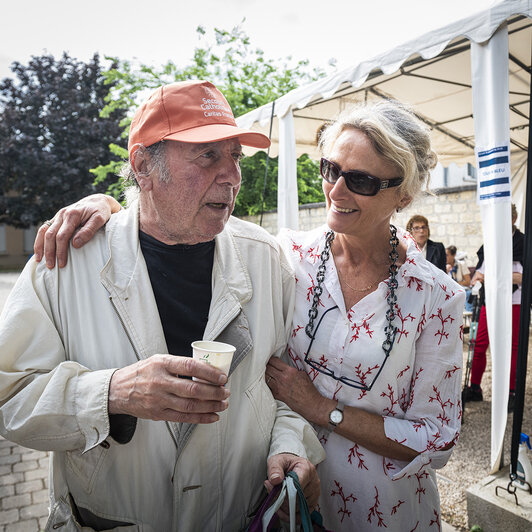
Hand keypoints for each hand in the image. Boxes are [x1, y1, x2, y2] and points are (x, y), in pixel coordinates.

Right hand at [34, 193, 119, 267]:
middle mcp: (62, 214)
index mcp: (72, 215)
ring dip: (40, 246)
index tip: (62, 263)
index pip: (62, 236)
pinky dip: (40, 240)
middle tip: (50, 266)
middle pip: (50, 235)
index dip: (60, 251)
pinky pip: (44, 229)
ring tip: (39, 260)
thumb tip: (75, 244)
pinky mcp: (57, 218)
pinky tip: (40, 249)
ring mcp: (58, 216)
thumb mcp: (99, 219)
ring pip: (43, 231)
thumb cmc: (100, 211)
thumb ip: (88, 231)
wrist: (98, 200)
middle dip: (49, 252)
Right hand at [108, 354, 229, 423]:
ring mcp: (158, 400)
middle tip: (226, 391)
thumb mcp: (158, 360)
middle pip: (192, 389)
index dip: (209, 372)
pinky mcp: (158, 414)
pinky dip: (200, 418)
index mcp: (161, 364)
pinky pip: (183, 418)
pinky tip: (212, 416)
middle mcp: (160, 382)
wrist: (117, 390)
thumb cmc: (142, 372)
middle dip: (214, 392)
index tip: (222, 376)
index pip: (190, 366)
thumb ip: (179, 364)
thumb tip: (207, 368)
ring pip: (190, 405)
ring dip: (210, 406)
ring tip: (223, 404)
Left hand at [265, 453, 319, 519]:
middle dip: (282, 498)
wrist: (292, 466)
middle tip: (272, 491)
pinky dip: (289, 515)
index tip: (273, 489)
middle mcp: (314, 482)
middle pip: (297, 499)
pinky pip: (301, 516)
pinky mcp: (313, 503)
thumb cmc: (285, 463)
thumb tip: (275, 480)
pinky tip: (282, 509)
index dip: (284, 491)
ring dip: (284, 507)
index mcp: (306, 468)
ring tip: (277, 497)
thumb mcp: (277, 461)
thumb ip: (274, 469)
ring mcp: (315, 493)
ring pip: (298, 508)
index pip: (297, 485)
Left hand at [266, 357, 328, 425]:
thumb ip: (292, 370)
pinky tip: (267, 383)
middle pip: (267, 368)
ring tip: (265, 373)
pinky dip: (267, 384)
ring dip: (265, 375)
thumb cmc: (309, 390)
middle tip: (264, 365)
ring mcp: (278, 388)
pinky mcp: (276, 396)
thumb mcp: (302, 374)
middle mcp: (282, 378)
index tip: (269, 358)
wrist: (311, 405)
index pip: (274, 361)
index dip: (270, 359)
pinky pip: (268, 387)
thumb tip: (284, 367)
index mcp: (289, 371)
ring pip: (265, 377)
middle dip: (266, 365)